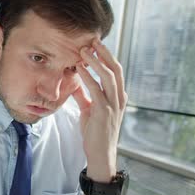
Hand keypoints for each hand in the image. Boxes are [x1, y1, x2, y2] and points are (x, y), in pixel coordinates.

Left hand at [73, 39, 126, 181]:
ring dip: (95, 61)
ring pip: (108, 76)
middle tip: (93, 40)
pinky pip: (96, 89)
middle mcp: (119, 99)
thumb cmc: (95, 133)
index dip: (107, 57)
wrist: (100, 154)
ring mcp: (113, 105)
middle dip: (104, 53)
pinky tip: (79, 68)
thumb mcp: (89, 110)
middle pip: (115, 69)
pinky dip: (87, 76)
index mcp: (118, 97)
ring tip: (84, 50)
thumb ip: (84, 96)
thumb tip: (75, 84)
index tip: (96, 45)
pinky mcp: (104, 112)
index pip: (115, 71)